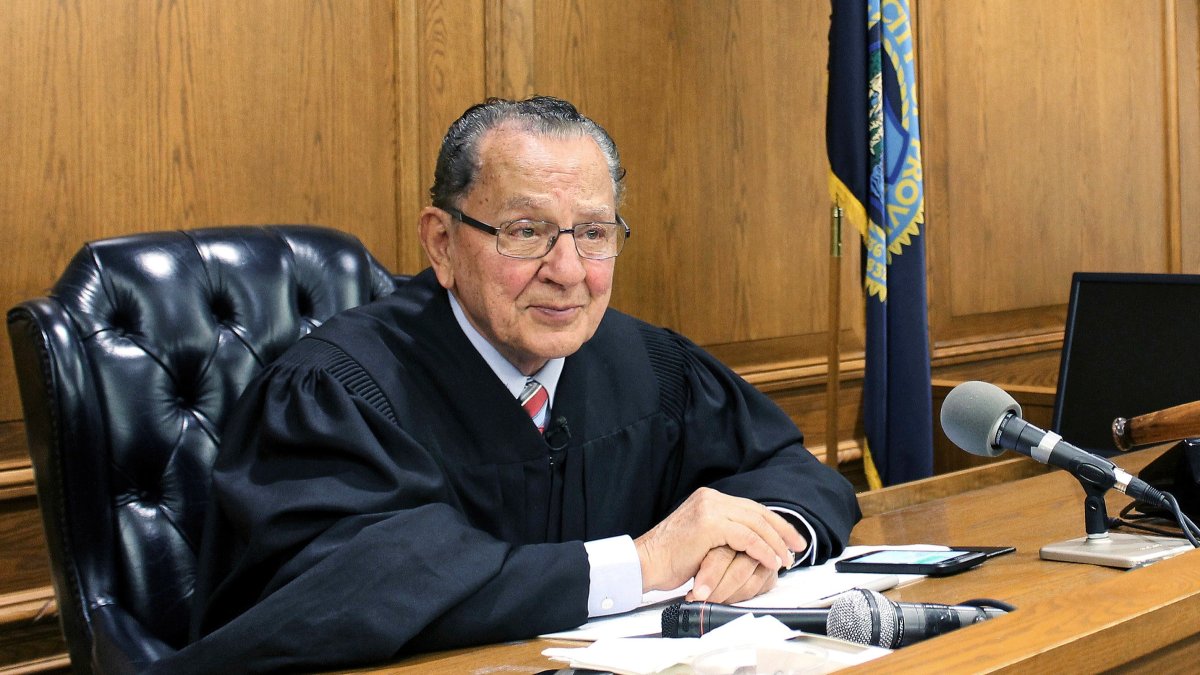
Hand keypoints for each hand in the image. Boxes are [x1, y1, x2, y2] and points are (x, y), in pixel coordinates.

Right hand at [633, 487, 804, 593]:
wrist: (645, 562)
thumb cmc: (669, 558)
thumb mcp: (701, 539)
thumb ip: (723, 533)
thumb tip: (752, 544)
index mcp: (708, 499)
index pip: (750, 508)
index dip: (774, 523)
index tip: (790, 538)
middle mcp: (710, 498)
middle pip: (757, 512)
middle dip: (782, 530)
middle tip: (798, 546)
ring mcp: (709, 509)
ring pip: (756, 524)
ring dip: (775, 544)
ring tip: (785, 559)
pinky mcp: (709, 525)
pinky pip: (747, 538)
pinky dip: (763, 550)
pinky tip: (771, 561)